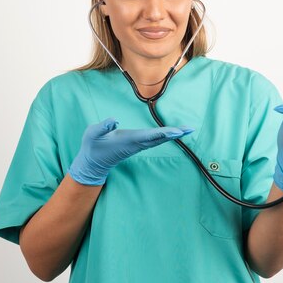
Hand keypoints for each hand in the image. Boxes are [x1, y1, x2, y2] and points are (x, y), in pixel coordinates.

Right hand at [69, 118, 192, 185]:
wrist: (93, 163)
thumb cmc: (92, 147)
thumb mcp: (92, 134)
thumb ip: (102, 127)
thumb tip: (113, 120)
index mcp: (129, 140)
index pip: (150, 136)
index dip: (164, 133)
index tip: (177, 132)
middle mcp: (136, 143)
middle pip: (159, 138)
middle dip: (174, 134)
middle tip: (190, 129)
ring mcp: (137, 145)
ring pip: (159, 140)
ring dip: (173, 135)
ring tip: (187, 130)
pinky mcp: (137, 144)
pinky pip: (155, 140)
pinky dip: (166, 135)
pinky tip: (174, 133)